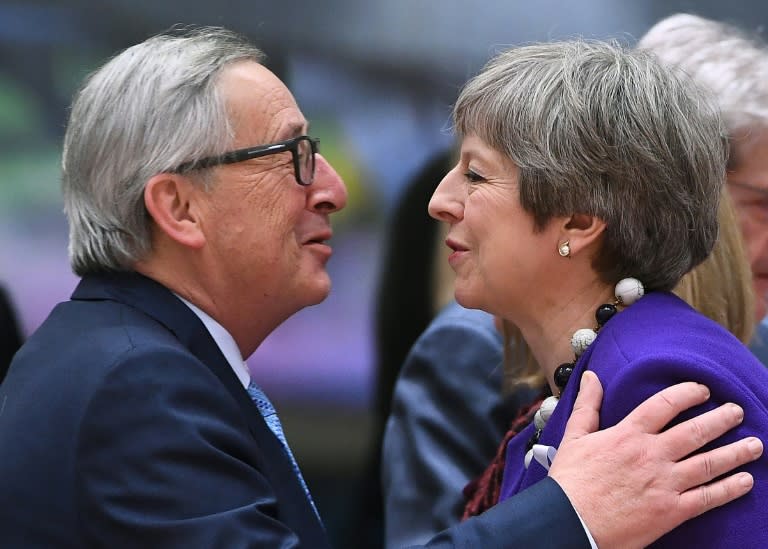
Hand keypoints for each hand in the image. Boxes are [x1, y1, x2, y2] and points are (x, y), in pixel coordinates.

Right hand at [549, 371, 762, 548]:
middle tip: (737, 411)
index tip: (703, 390)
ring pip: (709, 463)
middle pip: (695, 431)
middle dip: (721, 419)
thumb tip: (591, 377)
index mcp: (628, 434)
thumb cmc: (570, 480)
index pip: (665, 404)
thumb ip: (588, 405)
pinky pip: (707, 498)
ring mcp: (665, 483)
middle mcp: (651, 455)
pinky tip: (745, 481)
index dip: (687, 393)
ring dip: (736, 452)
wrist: (571, 522)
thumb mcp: (574, 437)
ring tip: (755, 444)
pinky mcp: (671, 511)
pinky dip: (729, 489)